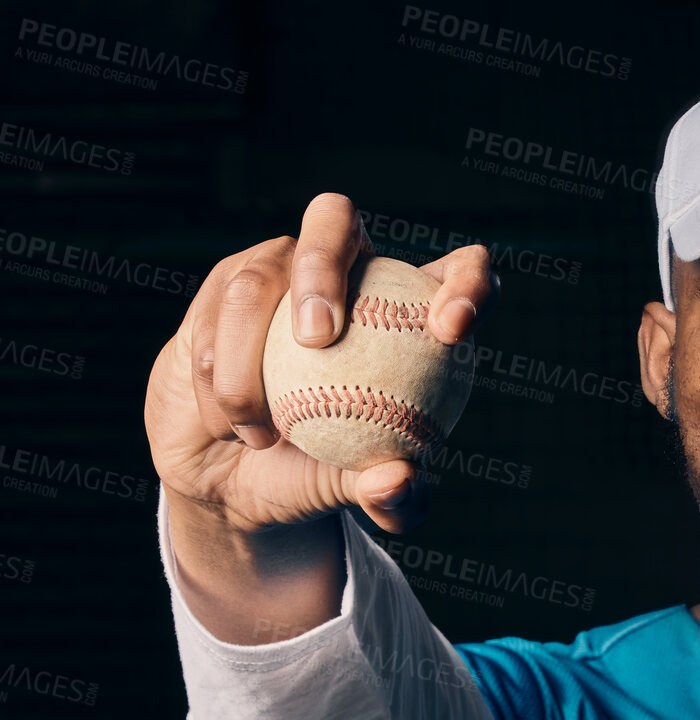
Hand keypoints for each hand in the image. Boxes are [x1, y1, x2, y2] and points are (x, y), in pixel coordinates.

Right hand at [144, 191, 497, 534]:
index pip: (459, 270)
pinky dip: (221, 382)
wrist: (231, 476)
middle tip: (316, 337)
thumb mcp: (363, 496)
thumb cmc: (316, 473)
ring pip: (255, 279)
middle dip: (322, 264)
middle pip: (334, 219)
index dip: (466, 281)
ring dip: (249, 364)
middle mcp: (342, 270)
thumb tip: (399, 481)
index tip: (452, 329)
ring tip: (262, 435)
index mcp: (407, 308)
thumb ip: (393, 496)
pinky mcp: (216, 289)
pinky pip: (210, 319)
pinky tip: (231, 429)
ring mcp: (272, 270)